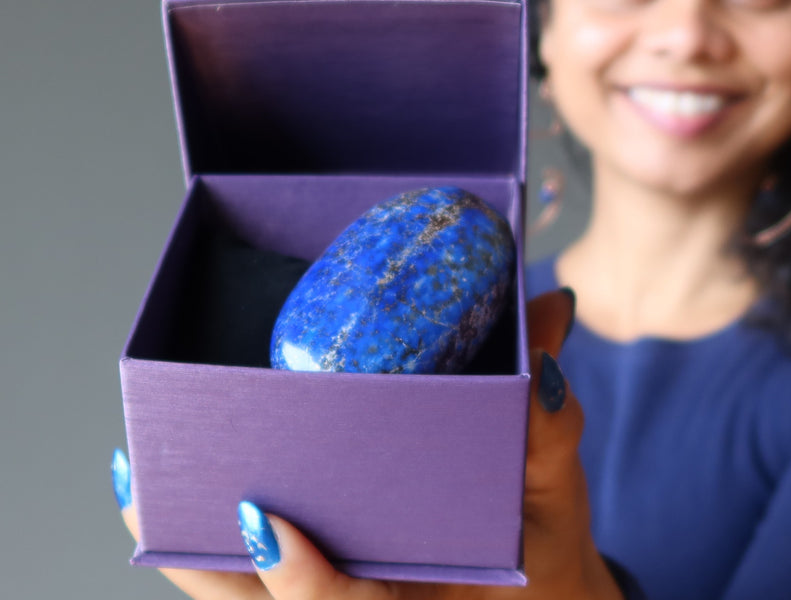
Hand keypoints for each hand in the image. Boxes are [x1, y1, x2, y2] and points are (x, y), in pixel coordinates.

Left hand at [113, 289, 622, 599]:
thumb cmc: (544, 566)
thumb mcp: (556, 501)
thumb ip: (549, 421)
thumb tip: (549, 314)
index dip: (301, 580)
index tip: (264, 521)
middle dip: (201, 558)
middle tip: (144, 483)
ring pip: (241, 599)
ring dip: (189, 546)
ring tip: (141, 479)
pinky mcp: (325, 586)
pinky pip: (250, 582)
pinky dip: (212, 542)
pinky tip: (176, 487)